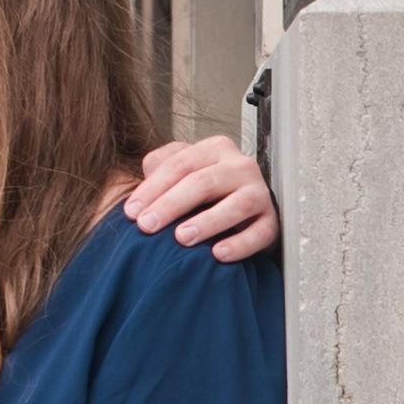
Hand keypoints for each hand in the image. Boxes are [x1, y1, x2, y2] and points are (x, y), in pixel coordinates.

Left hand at [122, 133, 277, 266]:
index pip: (180, 164)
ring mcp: (259, 192)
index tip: (131, 213)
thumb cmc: (205, 192)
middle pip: (204, 182)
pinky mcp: (272, 221)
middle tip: (147, 226)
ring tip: (182, 238)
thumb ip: (161, 166)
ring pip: (236, 204)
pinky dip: (240, 245)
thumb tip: (147, 174)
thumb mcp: (182, 171)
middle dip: (172, 205)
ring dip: (207, 222)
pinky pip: (259, 233)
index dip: (152, 188)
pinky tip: (218, 255)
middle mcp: (240, 166)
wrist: (242, 211)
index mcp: (215, 149)